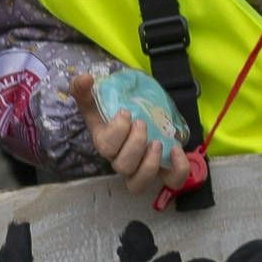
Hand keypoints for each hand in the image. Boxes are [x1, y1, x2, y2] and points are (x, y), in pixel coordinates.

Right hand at [73, 68, 173, 197]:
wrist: (145, 119)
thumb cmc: (121, 115)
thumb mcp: (103, 101)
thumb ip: (86, 90)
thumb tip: (84, 79)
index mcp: (107, 143)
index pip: (105, 148)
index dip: (117, 132)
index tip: (126, 112)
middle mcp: (122, 161)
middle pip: (122, 166)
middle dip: (134, 144)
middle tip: (143, 123)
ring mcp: (142, 169)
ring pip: (138, 183)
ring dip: (149, 163)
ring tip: (157, 142)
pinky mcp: (164, 171)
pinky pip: (171, 182)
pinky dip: (178, 170)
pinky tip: (177, 150)